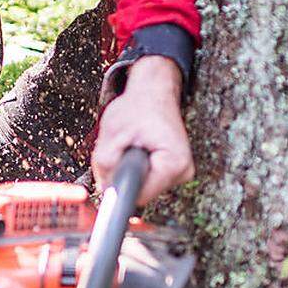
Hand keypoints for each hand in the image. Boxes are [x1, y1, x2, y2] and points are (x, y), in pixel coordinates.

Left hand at [92, 56, 193, 204]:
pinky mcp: (174, 171)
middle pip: (141, 193)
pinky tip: (139, 149)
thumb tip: (105, 191)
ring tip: (132, 145)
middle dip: (124, 175)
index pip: (139, 196)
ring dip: (130, 170)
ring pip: (143, 187)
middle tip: (123, 148)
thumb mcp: (113, 132)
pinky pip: (147, 180)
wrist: (154, 91)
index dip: (120, 185)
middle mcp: (183, 171)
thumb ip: (105, 165)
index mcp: (174, 163)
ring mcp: (181, 172)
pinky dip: (137, 168)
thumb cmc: (137, 106)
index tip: (111, 172)